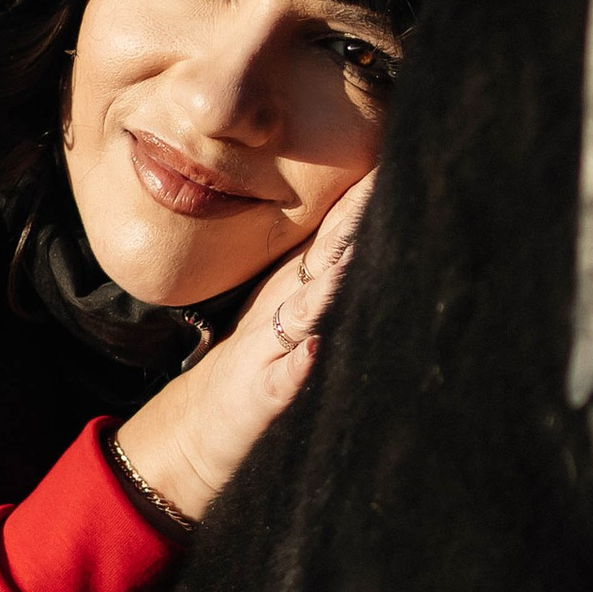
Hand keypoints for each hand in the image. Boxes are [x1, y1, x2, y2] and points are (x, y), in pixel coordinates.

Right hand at [110, 175, 371, 525]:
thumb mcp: (291, 314)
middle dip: (353, 225)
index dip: (363, 202)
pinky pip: (281, 381)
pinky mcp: (261, 396)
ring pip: (303, 313)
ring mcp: (271, 351)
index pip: (336, 236)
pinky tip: (312, 352)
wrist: (198, 430)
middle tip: (382, 185)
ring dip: (326, 290)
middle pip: (324, 259)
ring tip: (347, 266)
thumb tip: (361, 228)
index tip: (394, 162)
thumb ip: (322, 274)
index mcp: (298, 287)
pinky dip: (296, 367)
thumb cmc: (257, 367)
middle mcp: (286, 309)